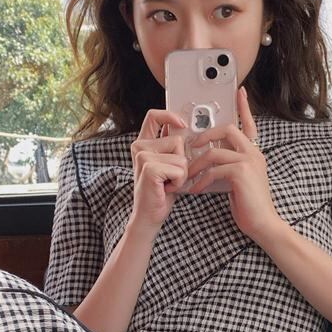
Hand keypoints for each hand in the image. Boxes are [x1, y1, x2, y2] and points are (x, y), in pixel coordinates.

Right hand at [129, 108, 189, 232]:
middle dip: (182, 161)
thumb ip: (175, 148)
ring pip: (181, 157)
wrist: (149, 217)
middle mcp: (140, 147)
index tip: (182, 124)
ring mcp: (143, 157)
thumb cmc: (161, 192)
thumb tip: (192, 133)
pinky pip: (179, 169)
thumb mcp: (169, 165)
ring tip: (168, 183)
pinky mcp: (150, 168)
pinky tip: (167, 189)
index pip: (154, 116)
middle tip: (169, 176)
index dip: (169, 115)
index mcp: (143, 143)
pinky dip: (179, 182)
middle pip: (177, 140)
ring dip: (181, 174)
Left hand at [181, 87, 281, 245]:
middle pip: (228, 129)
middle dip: (206, 135)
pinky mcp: (241, 173)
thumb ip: (229, 166)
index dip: (244, 107)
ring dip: (197, 164)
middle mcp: (253, 153)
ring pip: (215, 151)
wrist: (263, 224)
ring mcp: (248, 161)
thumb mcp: (238, 181)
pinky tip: (196, 189)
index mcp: (254, 153)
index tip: (239, 91)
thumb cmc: (250, 206)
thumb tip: (209, 161)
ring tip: (188, 176)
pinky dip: (201, 180)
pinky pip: (214, 169)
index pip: (249, 124)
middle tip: (192, 145)